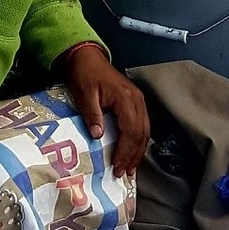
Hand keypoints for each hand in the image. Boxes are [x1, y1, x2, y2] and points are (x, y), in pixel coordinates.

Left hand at [63, 45, 149, 177]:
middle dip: (132, 155)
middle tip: (122, 173)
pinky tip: (131, 153)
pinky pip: (142, 125)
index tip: (116, 165)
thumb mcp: (84, 94)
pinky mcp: (135, 102)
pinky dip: (138, 142)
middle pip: (141, 133)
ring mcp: (138, 101)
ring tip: (128, 168)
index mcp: (125, 98)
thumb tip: (98, 136)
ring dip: (137, 151)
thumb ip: (92, 114)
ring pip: (144, 131)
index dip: (124, 150)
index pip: (130, 130)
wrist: (86, 57)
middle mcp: (137, 100)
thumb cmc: (84, 74)